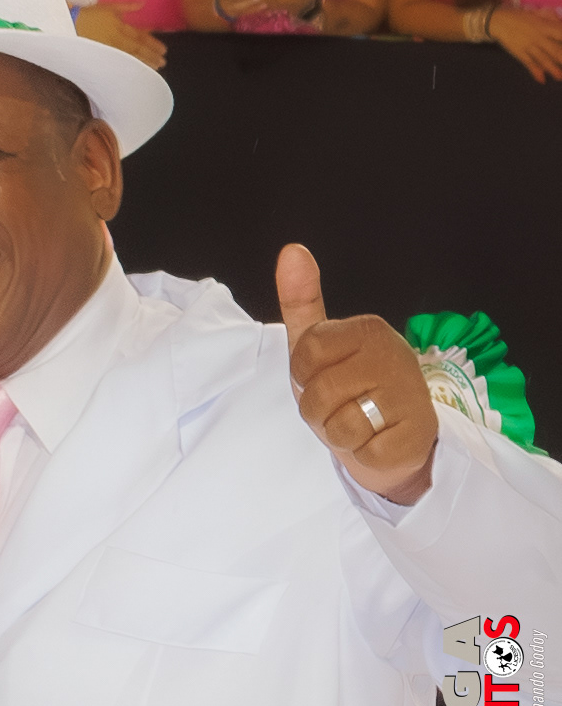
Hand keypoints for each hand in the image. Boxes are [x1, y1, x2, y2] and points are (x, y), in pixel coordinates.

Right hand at [76, 4, 166, 70]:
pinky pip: (119, 64)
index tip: (163, 50)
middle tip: (163, 62)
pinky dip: (130, 68)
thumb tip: (143, 3)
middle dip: (151, 56)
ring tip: (155, 69)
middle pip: (137, 49)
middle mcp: (116, 39)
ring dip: (144, 64)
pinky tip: (137, 72)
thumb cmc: (88, 15)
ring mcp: (109, 50)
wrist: (67, 25)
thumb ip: (127, 6)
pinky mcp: (102, 58)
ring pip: (130, 58)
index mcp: (119, 26)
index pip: (140, 36)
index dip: (153, 43)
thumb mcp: (108, 6)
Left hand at [276, 243, 436, 503]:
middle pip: (317, 393)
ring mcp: (407, 394)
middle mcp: (392, 354)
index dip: (304, 376)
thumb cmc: (350, 392)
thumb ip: (302, 302)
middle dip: (319, 411)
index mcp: (367, 330)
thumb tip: (291, 251)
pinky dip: (362, 454)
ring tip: (359, 425)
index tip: (323, 378)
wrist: (393, 440)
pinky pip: (362, 452)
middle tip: (342, 407)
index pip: (306, 353)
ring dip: (340, 435)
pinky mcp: (413, 435)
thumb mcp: (318, 349)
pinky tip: (377, 441)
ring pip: (339, 425)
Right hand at [489, 5, 561, 83]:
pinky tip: (542, 80)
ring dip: (552, 69)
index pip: (561, 32)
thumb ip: (550, 18)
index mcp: (544, 25)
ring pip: (543, 59)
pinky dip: (535, 72)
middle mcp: (538, 36)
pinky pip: (529, 63)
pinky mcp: (519, 53)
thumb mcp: (537, 12)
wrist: (498, 21)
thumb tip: (559, 23)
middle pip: (555, 49)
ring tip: (560, 77)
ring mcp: (528, 46)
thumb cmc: (520, 15)